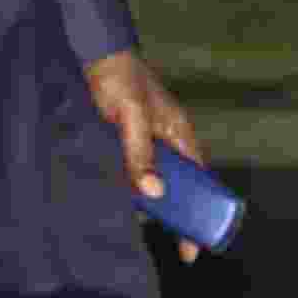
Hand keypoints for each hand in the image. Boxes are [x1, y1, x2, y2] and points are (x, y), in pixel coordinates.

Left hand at [84, 49, 204, 264]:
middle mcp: (168, 140)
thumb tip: (153, 193)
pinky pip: (134, 168)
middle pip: (178, 184)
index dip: (200, 212)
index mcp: (180, 134)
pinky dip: (130, 182)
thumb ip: (141, 153)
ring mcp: (148, 139)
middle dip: (174, 211)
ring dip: (149, 198)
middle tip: (166, 240)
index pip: (200, 181)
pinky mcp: (127, 138)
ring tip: (137, 222)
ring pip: (154, 178)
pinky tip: (119, 197)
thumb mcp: (133, 117)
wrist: (97, 53)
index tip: (193, 245)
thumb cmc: (121, 78)